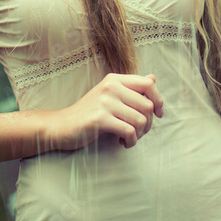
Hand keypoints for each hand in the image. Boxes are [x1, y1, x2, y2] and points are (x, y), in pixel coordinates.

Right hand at [49, 73, 163, 150]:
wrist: (61, 126)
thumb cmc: (89, 113)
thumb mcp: (109, 95)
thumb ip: (131, 87)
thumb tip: (153, 77)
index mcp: (114, 79)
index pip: (148, 84)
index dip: (159, 99)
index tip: (159, 114)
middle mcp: (110, 87)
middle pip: (147, 105)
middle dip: (149, 123)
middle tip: (138, 132)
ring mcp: (105, 102)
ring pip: (140, 120)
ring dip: (139, 135)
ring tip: (129, 138)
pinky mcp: (100, 119)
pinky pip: (129, 131)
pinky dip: (131, 141)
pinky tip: (122, 143)